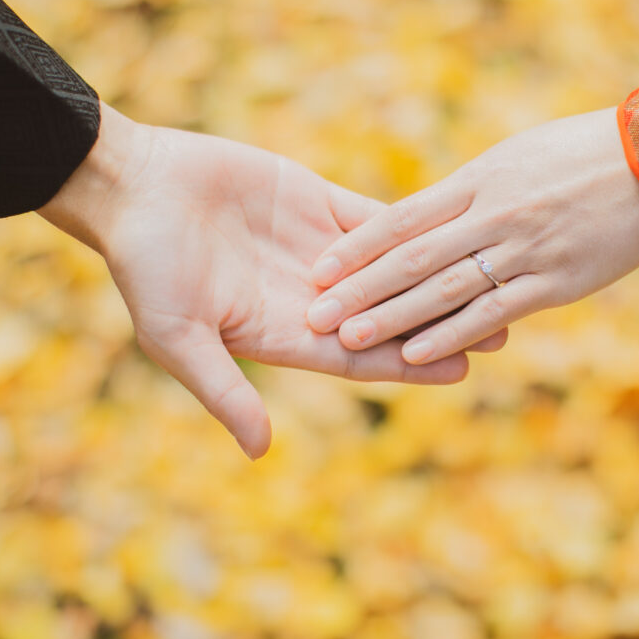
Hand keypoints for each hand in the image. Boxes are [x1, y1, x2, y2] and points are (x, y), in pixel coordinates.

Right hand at [40, 104, 501, 459]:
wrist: (134, 187)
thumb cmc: (146, 266)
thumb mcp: (177, 337)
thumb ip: (225, 390)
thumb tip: (260, 451)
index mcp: (281, 334)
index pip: (360, 357)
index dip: (410, 364)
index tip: (464, 369)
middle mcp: (307, 297)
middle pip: (389, 316)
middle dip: (442, 322)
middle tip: (504, 328)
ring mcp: (314, 248)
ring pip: (392, 266)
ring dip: (437, 272)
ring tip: (492, 276)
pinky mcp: (313, 201)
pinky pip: (372, 216)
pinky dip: (410, 224)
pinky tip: (452, 224)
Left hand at [305, 107, 638, 363]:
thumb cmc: (581, 153)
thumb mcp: (514, 159)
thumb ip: (468, 192)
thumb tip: (422, 220)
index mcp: (477, 181)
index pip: (402, 217)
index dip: (356, 247)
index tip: (318, 270)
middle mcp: (492, 215)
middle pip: (411, 258)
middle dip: (359, 290)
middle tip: (315, 315)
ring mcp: (523, 250)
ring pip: (444, 289)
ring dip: (392, 318)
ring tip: (348, 340)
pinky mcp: (555, 281)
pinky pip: (493, 312)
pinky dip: (452, 334)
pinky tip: (418, 355)